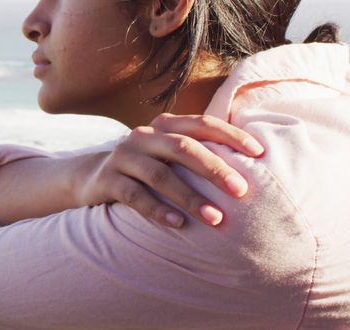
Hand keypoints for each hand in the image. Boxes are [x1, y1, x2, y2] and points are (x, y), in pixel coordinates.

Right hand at [74, 113, 263, 227]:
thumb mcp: (168, 154)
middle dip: (215, 169)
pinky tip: (178, 224)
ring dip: (190, 197)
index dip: (231, 136)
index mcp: (164, 126)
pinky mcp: (107, 181)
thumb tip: (252, 164)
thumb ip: (198, 152)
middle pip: (183, 148)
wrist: (90, 177)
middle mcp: (143, 137)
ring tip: (215, 219)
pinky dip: (157, 210)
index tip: (259, 153)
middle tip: (241, 190)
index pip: (201, 124)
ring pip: (160, 175)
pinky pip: (134, 196)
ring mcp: (123, 157)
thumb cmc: (145, 168)